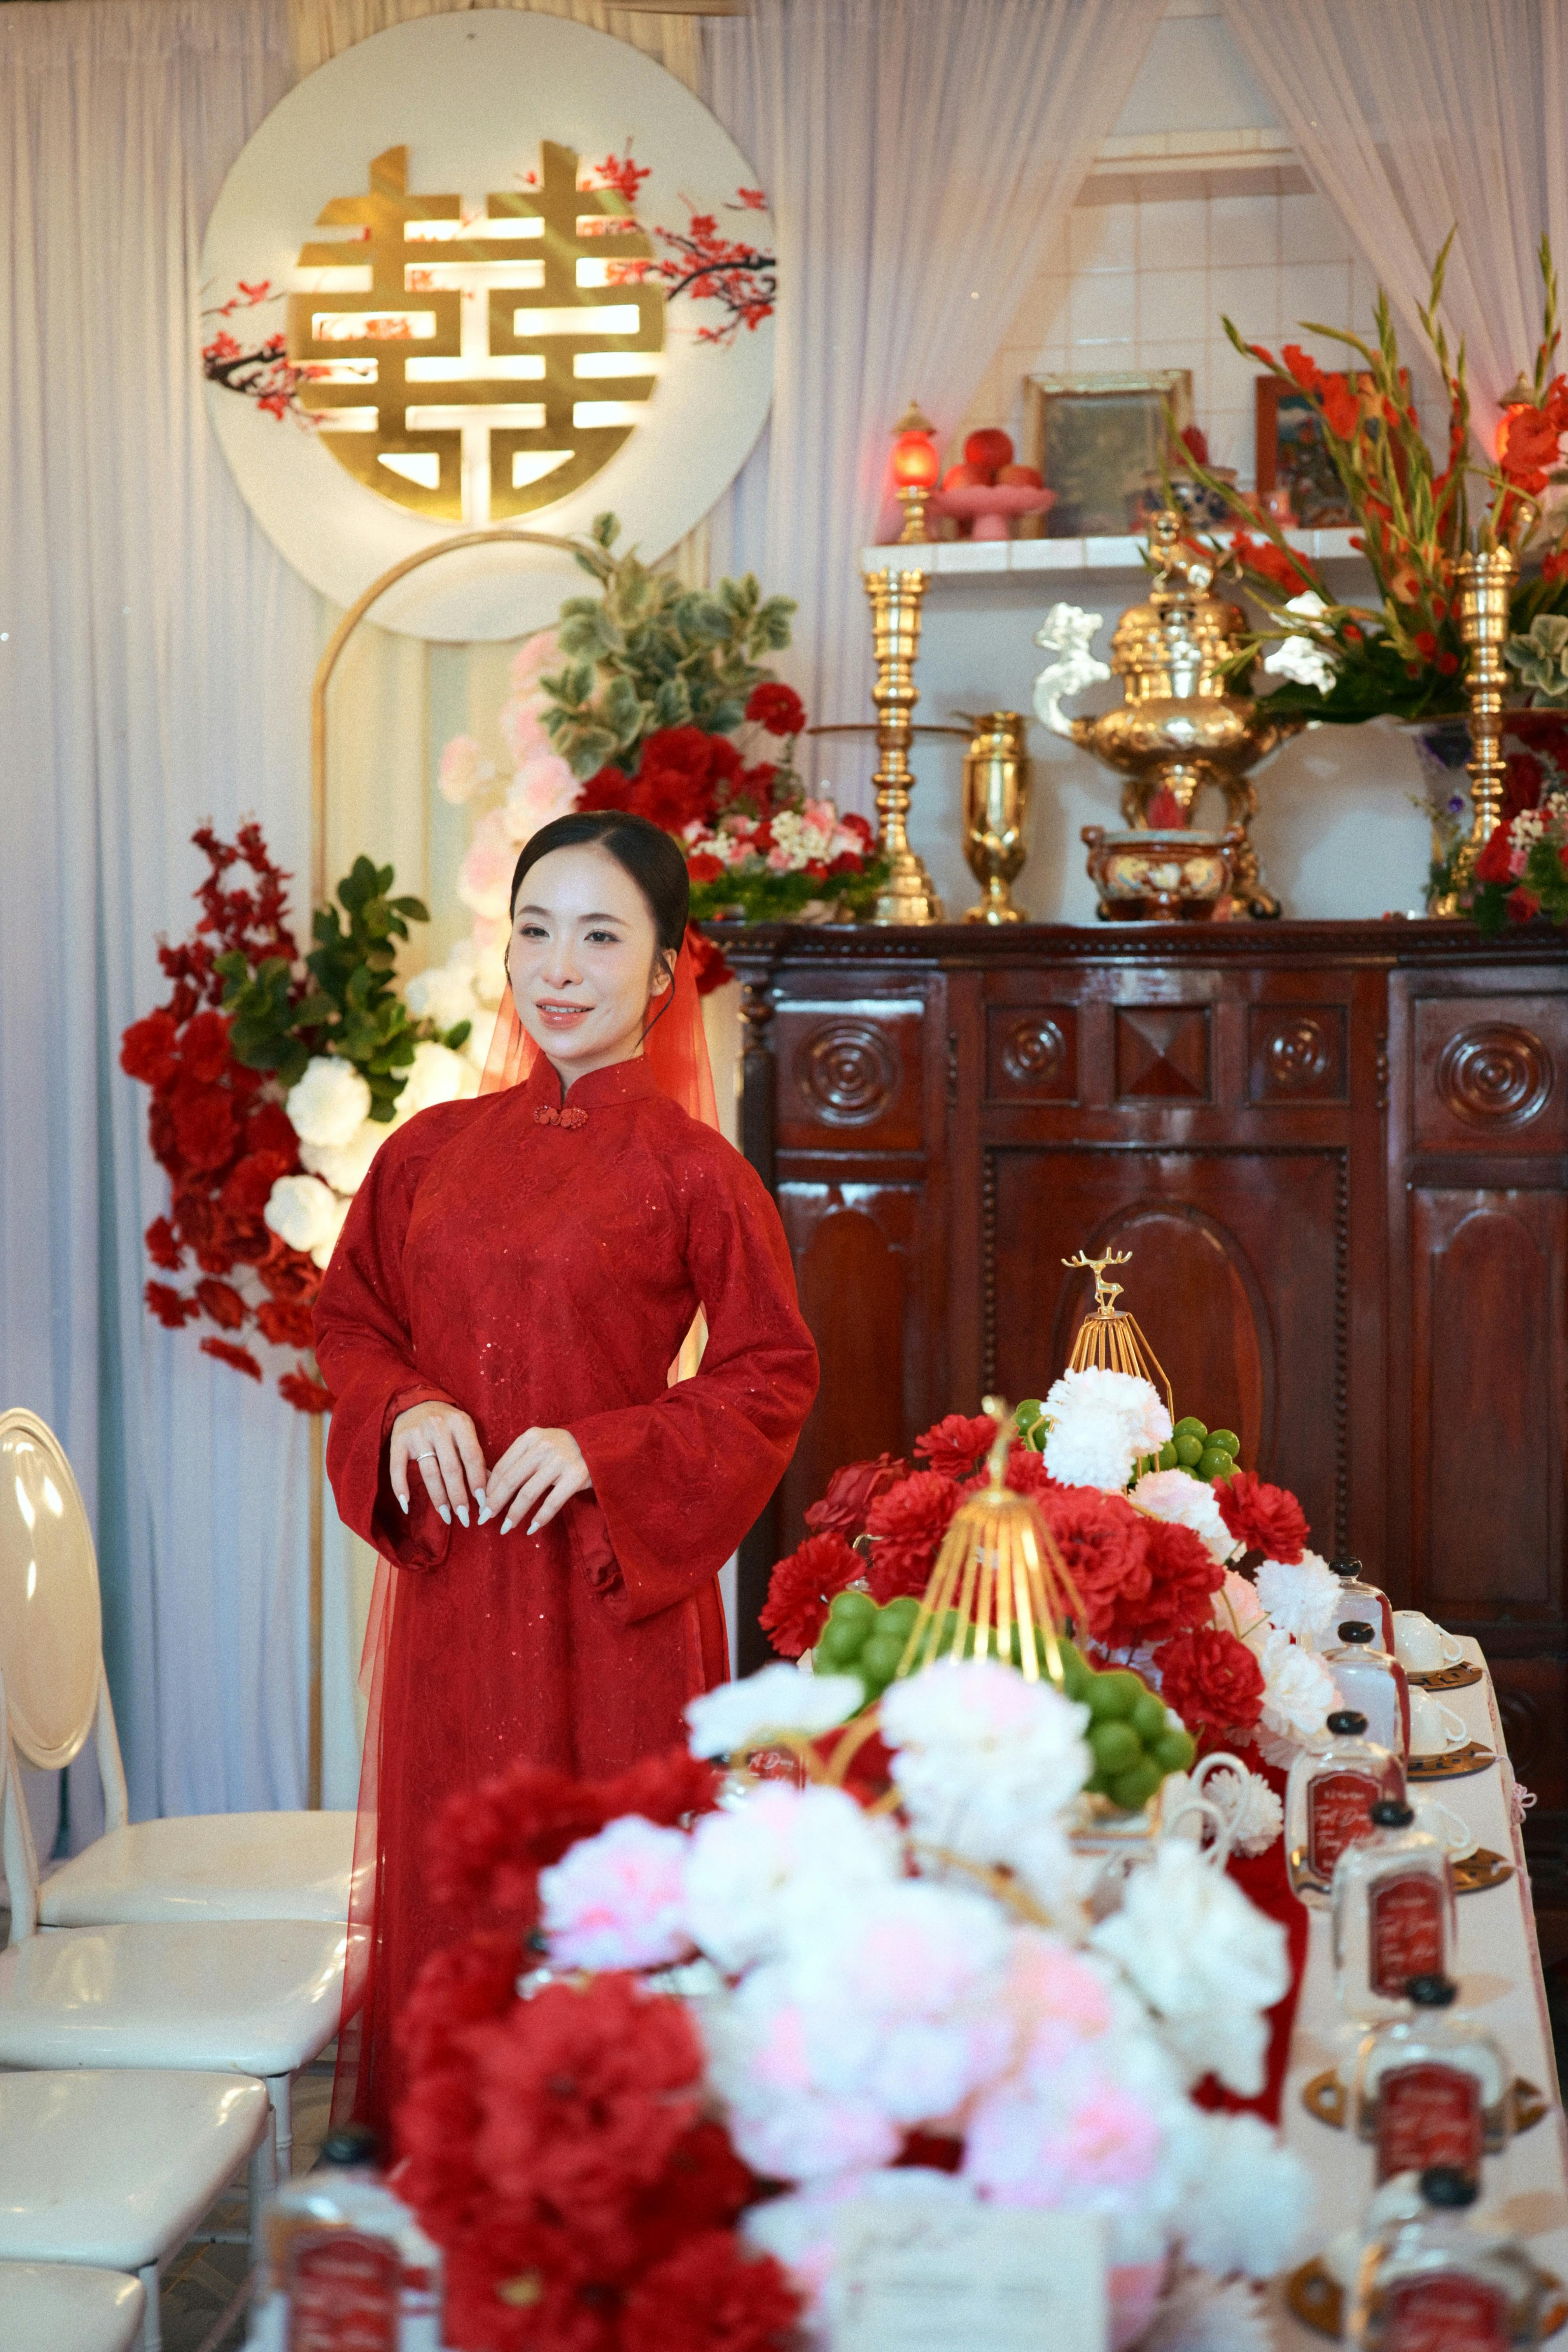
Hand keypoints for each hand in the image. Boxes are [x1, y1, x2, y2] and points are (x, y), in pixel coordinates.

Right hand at [390, 1403, 487, 1527]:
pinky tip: (407, 1505)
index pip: (472, 1456)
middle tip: (465, 1517)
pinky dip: (401, 1488)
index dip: (478, 1481)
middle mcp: (438, 1427)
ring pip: (429, 1472)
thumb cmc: (447, 1422)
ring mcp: (417, 1434)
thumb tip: (491, 1487)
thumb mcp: (465, 1431)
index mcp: (460, 1424)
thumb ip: (475, 1456)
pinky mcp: (398, 1441)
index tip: (483, 1502)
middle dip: (459, 1496)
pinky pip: (397, 1468)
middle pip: (451, 1468)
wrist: (416, 1402)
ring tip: (446, 1516)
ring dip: (438, 1498)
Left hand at [482, 1426, 590, 1534]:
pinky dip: (540, 1518)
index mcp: (530, 1437)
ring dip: (514, 1514)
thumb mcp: (540, 1445)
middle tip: (485, 1519)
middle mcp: (543, 1446)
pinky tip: (531, 1528)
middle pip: (510, 1480)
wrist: (602, 1444)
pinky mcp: (576, 1475)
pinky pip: (552, 1502)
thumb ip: (520, 1460)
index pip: (503, 1466)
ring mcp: (560, 1461)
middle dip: (495, 1503)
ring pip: (528, 1493)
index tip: (482, 1505)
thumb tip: (491, 1487)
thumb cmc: (564, 1450)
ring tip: (505, 1528)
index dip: (490, 1488)